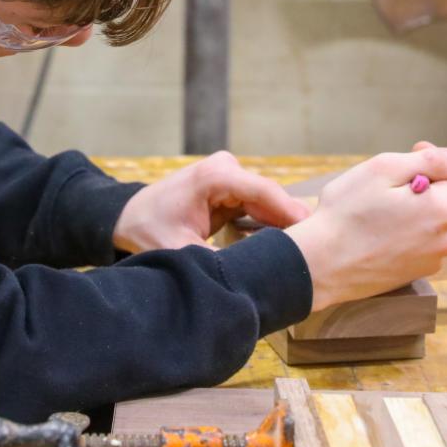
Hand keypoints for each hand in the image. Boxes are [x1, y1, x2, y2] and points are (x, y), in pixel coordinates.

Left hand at [113, 151, 311, 253]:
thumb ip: (217, 262)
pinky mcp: (230, 186)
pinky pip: (258, 204)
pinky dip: (270, 223)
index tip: (316, 233)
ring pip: (267, 201)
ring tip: (308, 251)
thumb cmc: (149, 231)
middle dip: (291, 223)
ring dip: (282, 225)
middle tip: (318, 251)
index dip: (290, 213)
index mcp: (215, 176)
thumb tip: (249, 279)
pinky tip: (286, 245)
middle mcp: (225, 168)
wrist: (128, 217)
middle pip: (270, 196)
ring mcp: (229, 174)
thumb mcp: (181, 251)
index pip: (263, 192)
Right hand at [284, 143, 446, 310]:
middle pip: (443, 199)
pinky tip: (375, 234)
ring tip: (375, 213)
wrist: (321, 265)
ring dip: (411, 211)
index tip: (407, 155)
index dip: (432, 159)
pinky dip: (403, 234)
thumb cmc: (347, 214)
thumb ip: (428, 161)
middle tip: (382, 187)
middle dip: (420, 187)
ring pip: (430, 222)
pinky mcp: (415, 274)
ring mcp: (432, 260)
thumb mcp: (383, 170)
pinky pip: (418, 244)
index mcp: (443, 209)